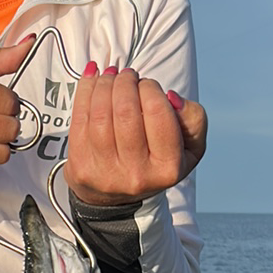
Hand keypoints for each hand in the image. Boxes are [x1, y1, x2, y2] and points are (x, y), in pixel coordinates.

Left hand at [67, 64, 207, 206]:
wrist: (117, 197)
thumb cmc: (155, 161)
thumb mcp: (189, 146)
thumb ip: (193, 119)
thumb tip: (170, 96)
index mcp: (168, 168)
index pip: (158, 113)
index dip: (150, 89)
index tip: (147, 84)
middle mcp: (137, 174)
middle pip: (126, 111)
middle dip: (125, 82)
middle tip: (127, 75)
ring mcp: (105, 172)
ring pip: (101, 113)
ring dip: (105, 84)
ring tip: (111, 75)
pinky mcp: (81, 167)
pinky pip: (79, 119)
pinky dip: (85, 91)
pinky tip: (93, 78)